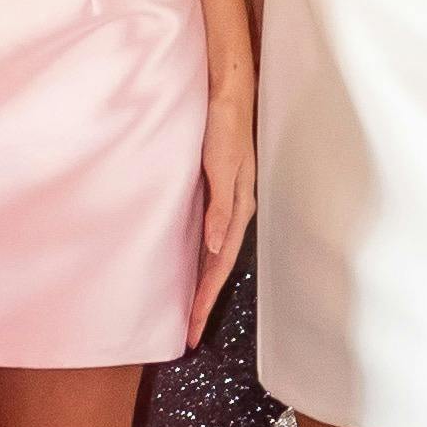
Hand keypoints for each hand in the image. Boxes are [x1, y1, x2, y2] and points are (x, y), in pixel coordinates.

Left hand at [193, 87, 253, 334]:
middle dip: (203, 301)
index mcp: (238, 208)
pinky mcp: (214, 191)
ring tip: (189, 312)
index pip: (219, 264)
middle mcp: (233, 211)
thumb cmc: (225, 124)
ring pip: (213, 255)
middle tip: (188, 335)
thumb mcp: (222, 164)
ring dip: (202, 283)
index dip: (205, 297)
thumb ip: (220, 206)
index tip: (192, 328)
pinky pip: (207, 236)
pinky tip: (190, 265)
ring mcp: (224, 203)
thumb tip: (216, 247)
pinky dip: (200, 258)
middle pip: (217, 266)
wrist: (226, 91)